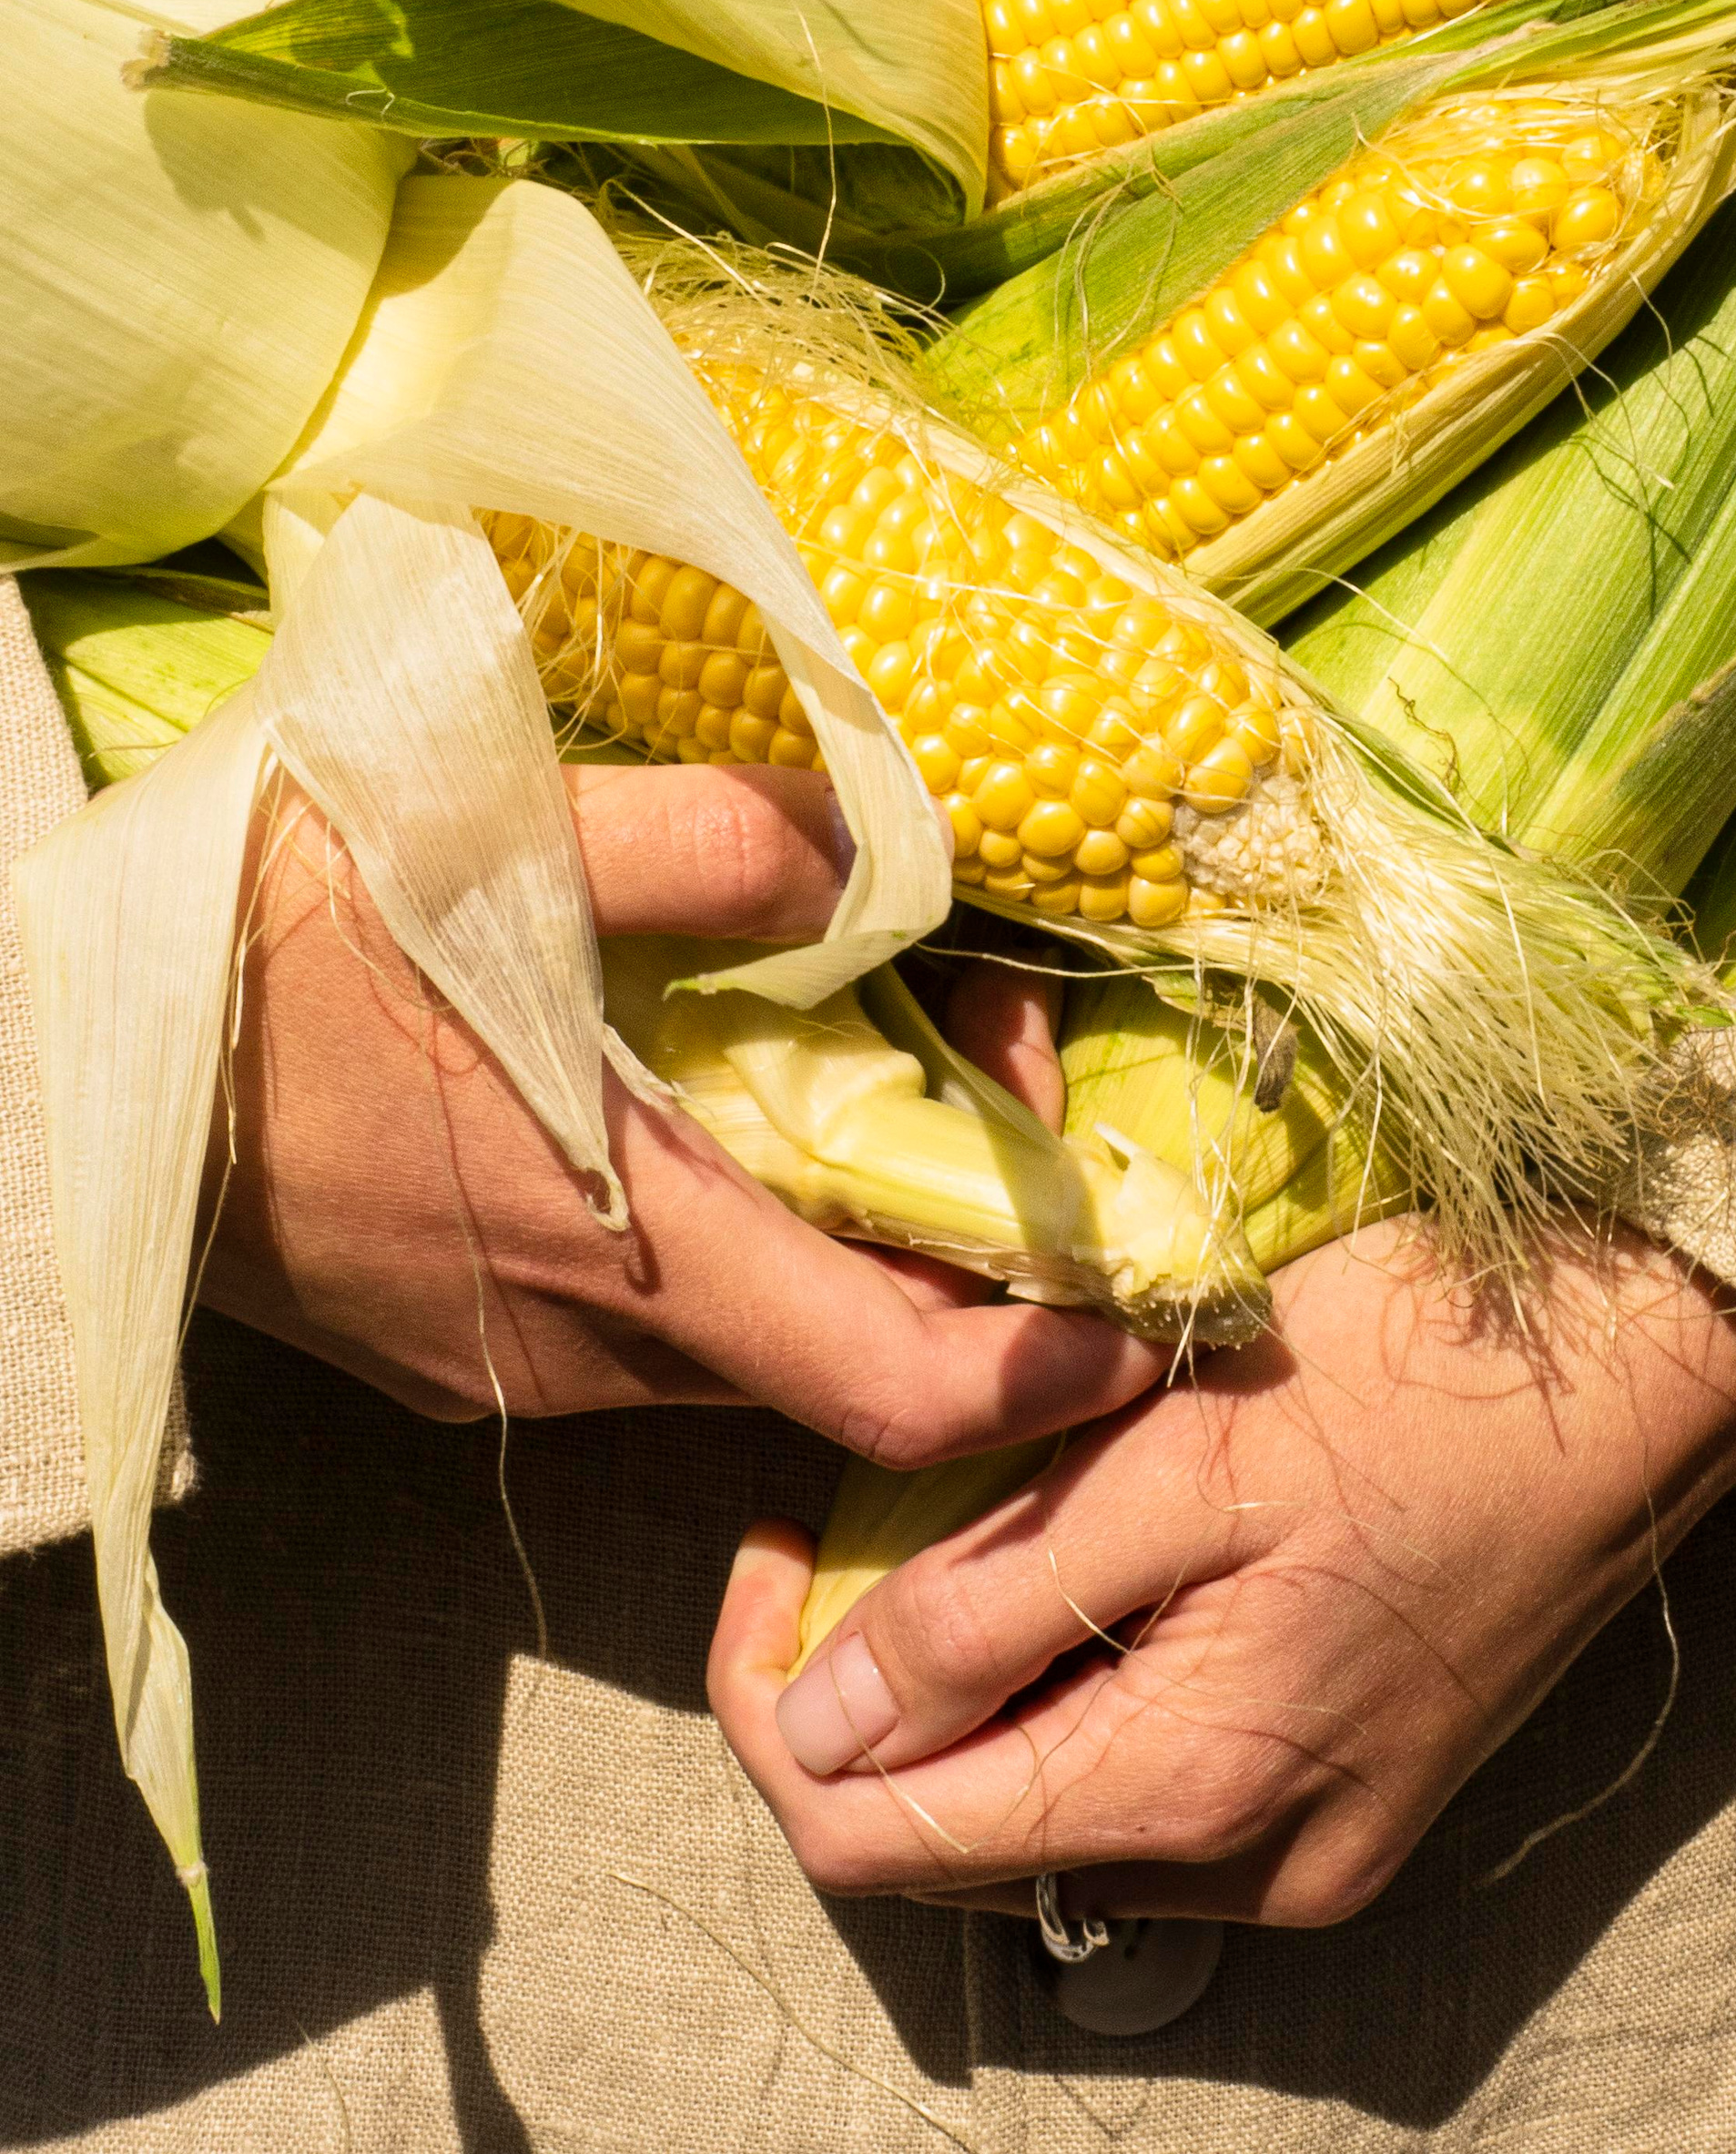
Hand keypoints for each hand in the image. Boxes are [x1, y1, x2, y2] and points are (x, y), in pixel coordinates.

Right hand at [202, 763, 1162, 1448]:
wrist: (54, 1034)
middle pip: (840, 1357)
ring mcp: (504, 1366)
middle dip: (958, 1242)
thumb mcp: (502, 833)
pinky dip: (720, 1247)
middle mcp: (585, 1347)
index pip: (903, 1387)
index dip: (1051, 1367)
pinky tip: (693, 1114)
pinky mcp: (442, 1350)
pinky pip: (635, 1328)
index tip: (1142, 1290)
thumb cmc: (275, 927)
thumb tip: (888, 834)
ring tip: (856, 1058)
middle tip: (993, 1064)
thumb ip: (719, 844)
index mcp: (634, 1243)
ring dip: (833, 1235)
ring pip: (740, 1339)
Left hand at [708, 1221, 1735, 1926]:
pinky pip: (1155, 1791)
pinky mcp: (1359, 1795)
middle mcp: (1248, 1872)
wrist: (1649, 1365)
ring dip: (975, 1689)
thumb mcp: (1181, 1453)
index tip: (779, 1533)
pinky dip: (1081, 1691)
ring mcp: (1315, 1845)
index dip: (774, 1702)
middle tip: (863, 1506)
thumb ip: (989, 1606)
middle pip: (959, 1843)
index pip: (877, 1843)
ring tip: (979, 1517)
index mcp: (1190, 1790)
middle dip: (868, 1693)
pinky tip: (1100, 1559)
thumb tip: (817, 1735)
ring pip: (1052, 1816)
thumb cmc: (1420, 1373)